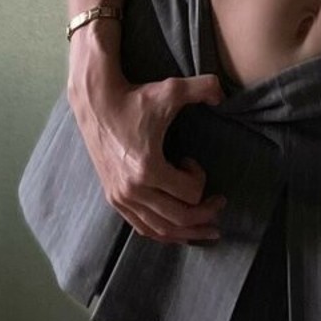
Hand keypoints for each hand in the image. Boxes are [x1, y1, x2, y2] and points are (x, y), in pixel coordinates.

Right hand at [68, 72, 228, 244]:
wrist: (96, 103)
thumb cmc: (135, 97)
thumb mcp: (172, 89)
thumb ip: (204, 87)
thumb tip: (224, 95)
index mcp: (147, 168)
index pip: (190, 193)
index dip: (201, 178)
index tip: (192, 160)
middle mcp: (132, 189)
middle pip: (178, 217)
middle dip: (204, 215)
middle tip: (219, 205)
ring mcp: (121, 197)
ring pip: (160, 230)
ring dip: (187, 232)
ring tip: (207, 229)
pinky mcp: (113, 198)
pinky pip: (142, 228)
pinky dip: (163, 232)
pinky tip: (178, 230)